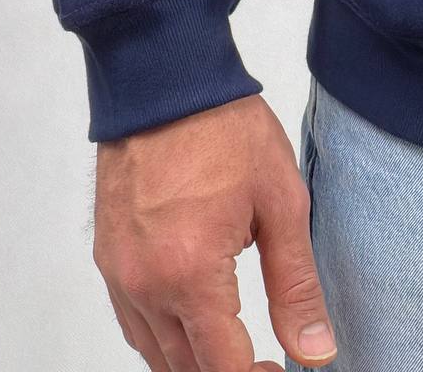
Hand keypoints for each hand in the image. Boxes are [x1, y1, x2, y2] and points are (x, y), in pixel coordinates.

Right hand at [92, 92, 335, 370]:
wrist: (164, 79)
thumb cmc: (224, 129)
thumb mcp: (281, 201)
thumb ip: (296, 285)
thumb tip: (314, 352)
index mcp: (190, 274)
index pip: (222, 367)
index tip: (279, 370)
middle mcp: (144, 285)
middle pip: (185, 369)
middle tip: (266, 362)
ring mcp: (119, 274)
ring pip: (155, 355)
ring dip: (194, 361)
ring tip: (235, 346)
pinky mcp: (107, 259)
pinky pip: (134, 324)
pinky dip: (164, 338)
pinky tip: (194, 323)